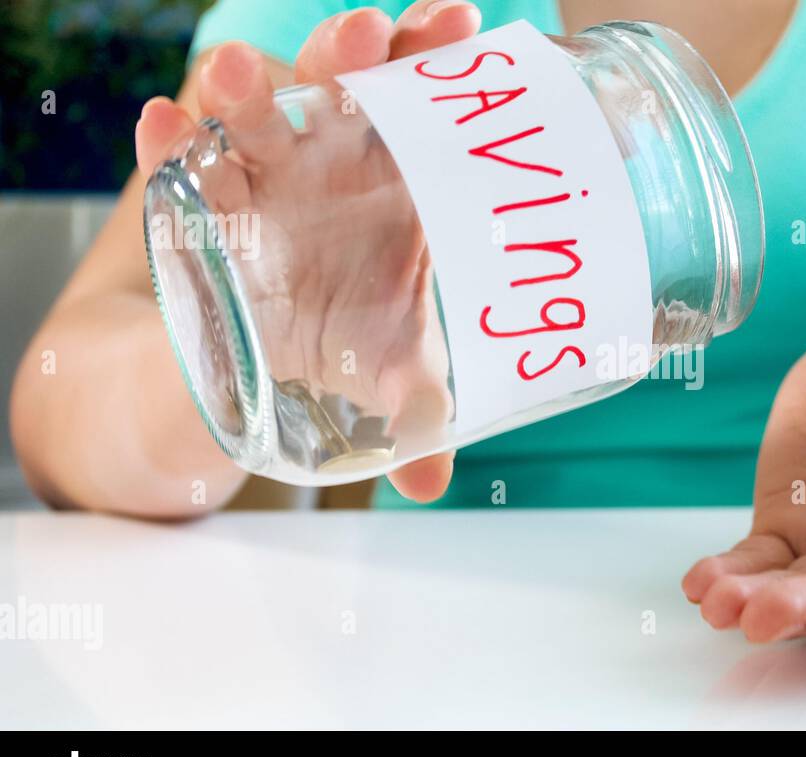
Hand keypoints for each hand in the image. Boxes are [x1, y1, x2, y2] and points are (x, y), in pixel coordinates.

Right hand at [134, 1, 482, 500]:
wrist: (235, 361)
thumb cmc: (328, 342)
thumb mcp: (375, 373)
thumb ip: (411, 408)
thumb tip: (433, 479)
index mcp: (395, 188)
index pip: (418, 111)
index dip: (435, 66)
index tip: (459, 29)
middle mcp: (330, 165)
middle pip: (342, 89)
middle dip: (352, 55)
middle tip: (369, 37)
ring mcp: (259, 174)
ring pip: (255, 111)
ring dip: (250, 84)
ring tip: (243, 74)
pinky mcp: (191, 196)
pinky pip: (177, 156)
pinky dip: (168, 139)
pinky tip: (162, 125)